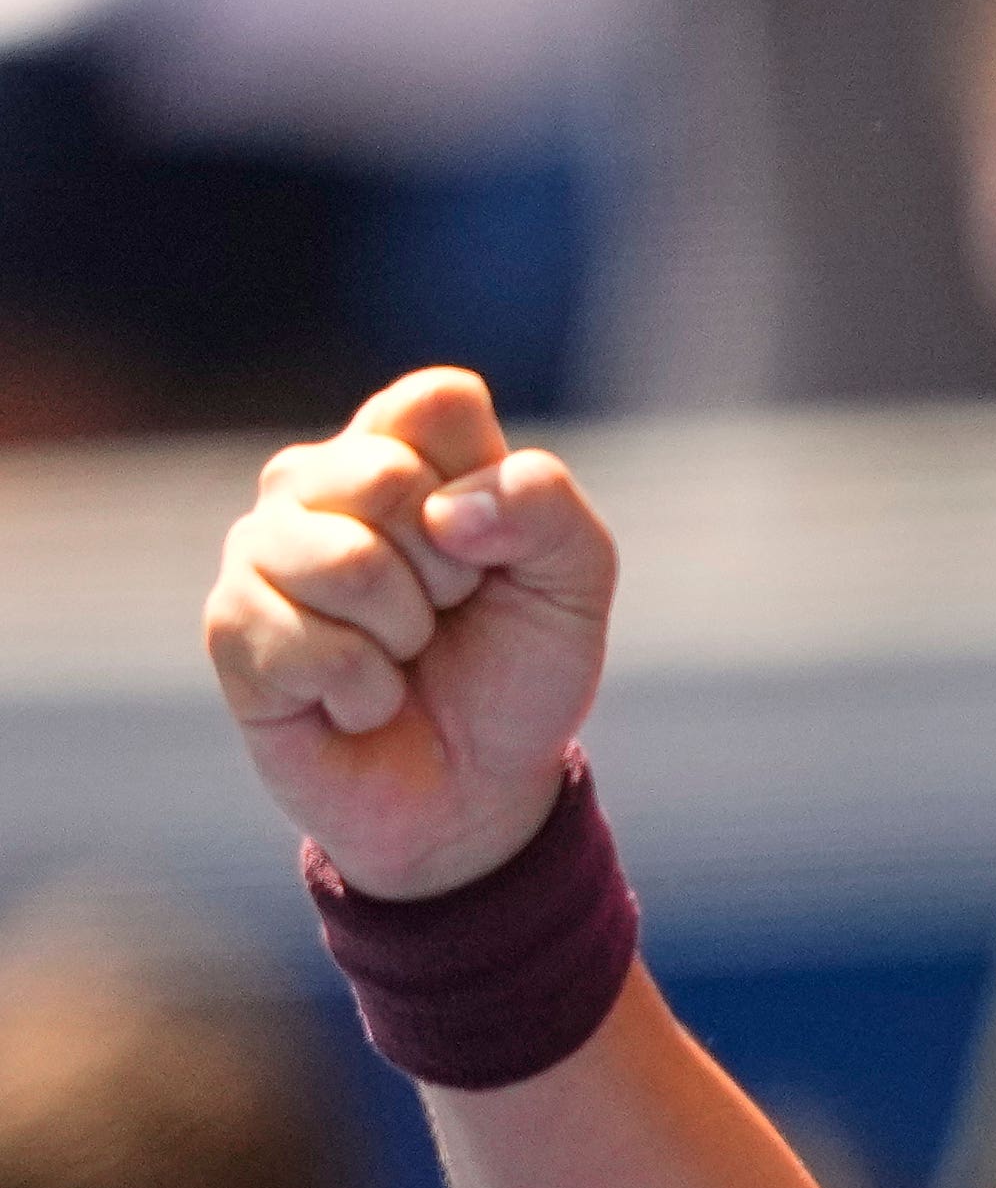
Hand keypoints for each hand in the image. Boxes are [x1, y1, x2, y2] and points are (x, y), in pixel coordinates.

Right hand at [203, 368, 619, 899]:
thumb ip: (545, 505)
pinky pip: (311, 646)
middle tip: (447, 613)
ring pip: (345, 562)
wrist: (476, 787)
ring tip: (402, 656)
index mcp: (402, 445)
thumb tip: (443, 511)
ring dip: (405, 634)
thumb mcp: (574, 579)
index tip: (493, 552)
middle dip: (449, 570)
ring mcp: (261, 550)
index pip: (436, 400)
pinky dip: (365, 692)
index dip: (488, 490)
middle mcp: (316, 480)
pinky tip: (361, 701)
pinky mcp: (229, 628)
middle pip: (385, 477)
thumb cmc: (519, 667)